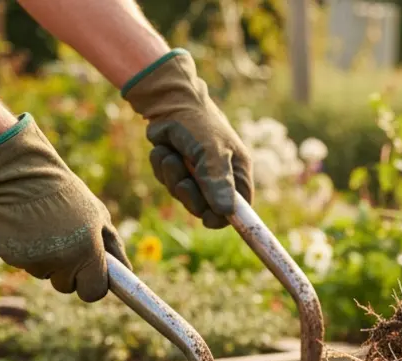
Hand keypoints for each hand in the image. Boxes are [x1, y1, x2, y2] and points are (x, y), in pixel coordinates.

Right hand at [0, 115, 126, 301]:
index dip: (91, 284)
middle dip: (66, 271)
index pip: (93, 292)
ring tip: (43, 227)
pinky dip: (24, 250)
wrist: (21, 173)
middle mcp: (62, 260)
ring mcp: (33, 260)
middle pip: (66, 286)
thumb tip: (127, 272)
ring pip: (43, 273)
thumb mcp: (98, 215)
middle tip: (63, 241)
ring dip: (45, 258)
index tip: (88, 273)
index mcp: (88, 252)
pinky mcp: (9, 256)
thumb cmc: (65, 193)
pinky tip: (25, 227)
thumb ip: (114, 247)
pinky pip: (22, 263)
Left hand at [123, 50, 252, 228]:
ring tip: (171, 155)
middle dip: (190, 195)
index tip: (207, 218)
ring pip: (183, 196)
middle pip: (207, 208)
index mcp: (237, 172)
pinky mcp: (177, 169)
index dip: (225, 217)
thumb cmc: (197, 122)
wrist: (168, 101)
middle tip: (183, 181)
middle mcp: (220, 176)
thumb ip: (218, 181)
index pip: (238, 208)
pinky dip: (162, 168)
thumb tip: (226, 212)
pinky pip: (168, 182)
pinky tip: (164, 149)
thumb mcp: (211, 151)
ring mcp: (197, 174)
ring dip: (172, 177)